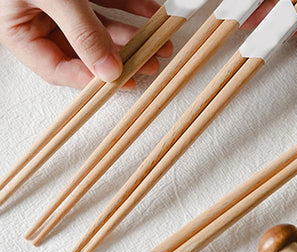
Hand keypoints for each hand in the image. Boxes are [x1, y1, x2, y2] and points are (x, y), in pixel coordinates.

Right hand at [0, 0, 172, 88]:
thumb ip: (82, 33)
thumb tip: (109, 71)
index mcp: (20, 30)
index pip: (57, 68)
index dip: (91, 79)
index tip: (122, 81)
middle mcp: (41, 20)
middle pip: (85, 51)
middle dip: (121, 58)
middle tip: (149, 63)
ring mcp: (62, 5)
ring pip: (101, 28)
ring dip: (132, 36)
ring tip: (160, 44)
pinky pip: (107, 1)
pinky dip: (131, 7)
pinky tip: (151, 14)